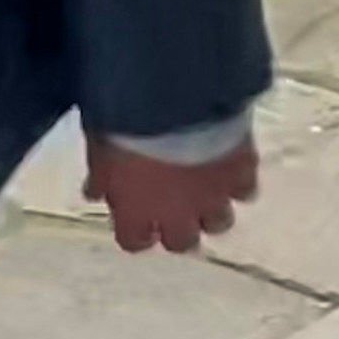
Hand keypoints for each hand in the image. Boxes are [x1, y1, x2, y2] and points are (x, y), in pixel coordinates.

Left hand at [85, 135, 258, 254]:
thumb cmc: (119, 121)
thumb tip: (94, 193)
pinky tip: (228, 167)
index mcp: (136, 211)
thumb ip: (100, 176)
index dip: (135, 233)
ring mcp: (214, 197)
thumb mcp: (97, 147)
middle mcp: (178, 214)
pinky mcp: (242, 174)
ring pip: (219, 223)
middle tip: (172, 206)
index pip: (134, 242)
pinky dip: (235, 182)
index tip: (135, 219)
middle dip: (177, 227)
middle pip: (182, 242)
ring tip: (203, 190)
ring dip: (210, 209)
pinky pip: (244, 190)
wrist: (169, 97)